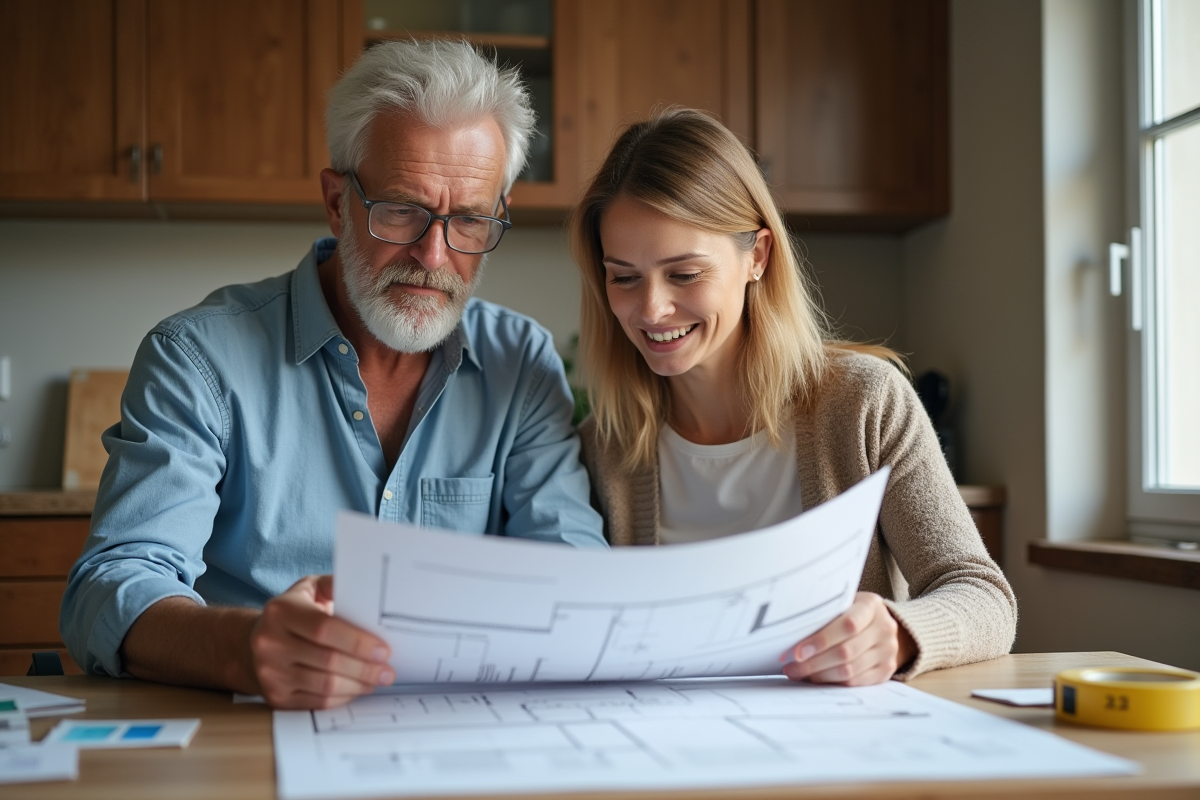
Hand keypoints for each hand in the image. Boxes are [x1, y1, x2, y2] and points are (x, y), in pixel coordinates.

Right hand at [248, 574, 393, 708]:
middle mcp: (269, 643)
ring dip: (358, 685)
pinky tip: (356, 688)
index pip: (324, 629)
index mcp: (281, 611)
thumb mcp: (309, 590)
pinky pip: (318, 702)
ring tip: (377, 680)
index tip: (383, 649)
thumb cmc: (292, 613)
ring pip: (325, 685)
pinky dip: (343, 697)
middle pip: (328, 660)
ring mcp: (270, 673)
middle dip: (365, 668)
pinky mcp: (276, 697)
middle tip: (387, 670)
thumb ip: (335, 586)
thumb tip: (366, 593)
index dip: (357, 642)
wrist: (251, 643)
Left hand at [780, 592, 915, 685]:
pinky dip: (832, 682)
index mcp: (871, 606)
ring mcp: (888, 651)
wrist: (881, 625)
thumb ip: (825, 616)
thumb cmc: (852, 612)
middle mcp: (884, 628)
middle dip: (813, 662)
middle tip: (791, 667)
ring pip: (849, 670)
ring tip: (798, 673)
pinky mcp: (886, 670)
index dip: (821, 640)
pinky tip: (816, 678)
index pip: (847, 624)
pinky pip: (855, 682)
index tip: (796, 652)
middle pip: (846, 651)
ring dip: (819, 675)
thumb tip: (791, 636)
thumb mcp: (844, 604)